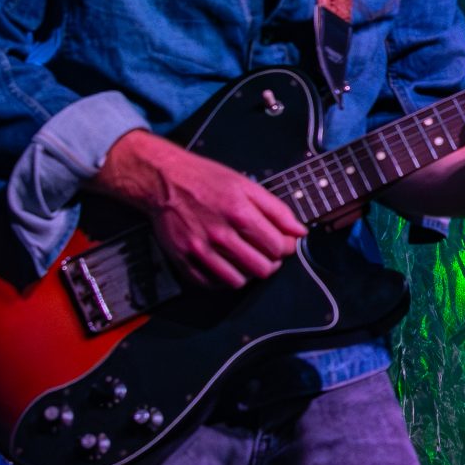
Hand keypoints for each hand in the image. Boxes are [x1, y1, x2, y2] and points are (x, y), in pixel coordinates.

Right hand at [93, 131, 306, 288]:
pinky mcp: (183, 260)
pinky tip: (226, 264)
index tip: (283, 243)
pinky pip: (212, 284)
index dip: (286, 247)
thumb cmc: (206, 180)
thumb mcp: (247, 185)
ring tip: (246, 259)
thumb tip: (300, 231)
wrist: (164, 180)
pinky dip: (223, 279)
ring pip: (239, 281)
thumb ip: (277, 210)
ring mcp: (200, 250)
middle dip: (271, 262)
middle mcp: (220, 234)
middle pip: (262, 268)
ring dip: (248, 273)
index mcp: (240, 213)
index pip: (278, 247)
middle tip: (266, 252)